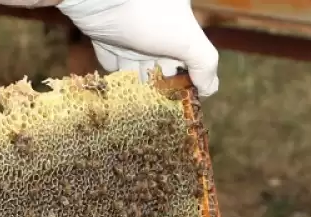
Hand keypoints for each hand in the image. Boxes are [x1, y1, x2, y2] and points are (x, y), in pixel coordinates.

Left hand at [57, 0, 219, 96]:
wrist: (100, 0)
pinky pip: (113, 63)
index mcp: (179, 24)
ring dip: (139, 87)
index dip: (187, 79)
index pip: (188, 56)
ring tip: (141, 108)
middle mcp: (156, 28)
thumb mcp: (187, 38)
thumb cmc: (149, 14)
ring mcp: (130, 34)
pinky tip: (120, 94)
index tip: (183, 102)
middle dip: (162, 87)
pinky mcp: (106, 39)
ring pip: (137, 68)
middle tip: (161, 111)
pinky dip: (117, 79)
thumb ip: (204, 63)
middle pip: (161, 65)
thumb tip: (210, 89)